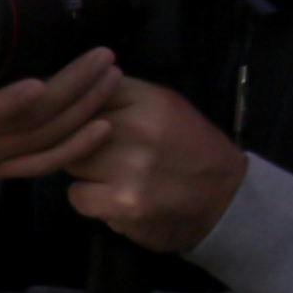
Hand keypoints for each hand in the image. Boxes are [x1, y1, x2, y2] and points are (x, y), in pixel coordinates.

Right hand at [0, 47, 123, 181]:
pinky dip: (77, 148)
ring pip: (44, 139)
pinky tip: (104, 127)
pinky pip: (45, 164)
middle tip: (102, 58)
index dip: (9, 102)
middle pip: (28, 120)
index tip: (39, 81)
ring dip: (84, 109)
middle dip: (72, 88)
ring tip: (111, 78)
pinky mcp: (2, 170)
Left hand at [66, 78, 248, 253]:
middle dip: (78, 140)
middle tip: (105, 153)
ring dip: (84, 170)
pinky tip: (111, 197)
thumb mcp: (163, 106)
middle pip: (72, 129)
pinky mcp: (125, 203)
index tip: (81, 118)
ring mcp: (132, 167)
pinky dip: (88, 198)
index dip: (77, 108)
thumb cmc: (188, 148)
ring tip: (112, 174)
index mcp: (151, 99)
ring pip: (71, 161)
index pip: (86, 92)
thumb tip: (66, 89)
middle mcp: (141, 128)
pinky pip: (76, 195)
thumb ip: (120, 95)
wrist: (227, 198)